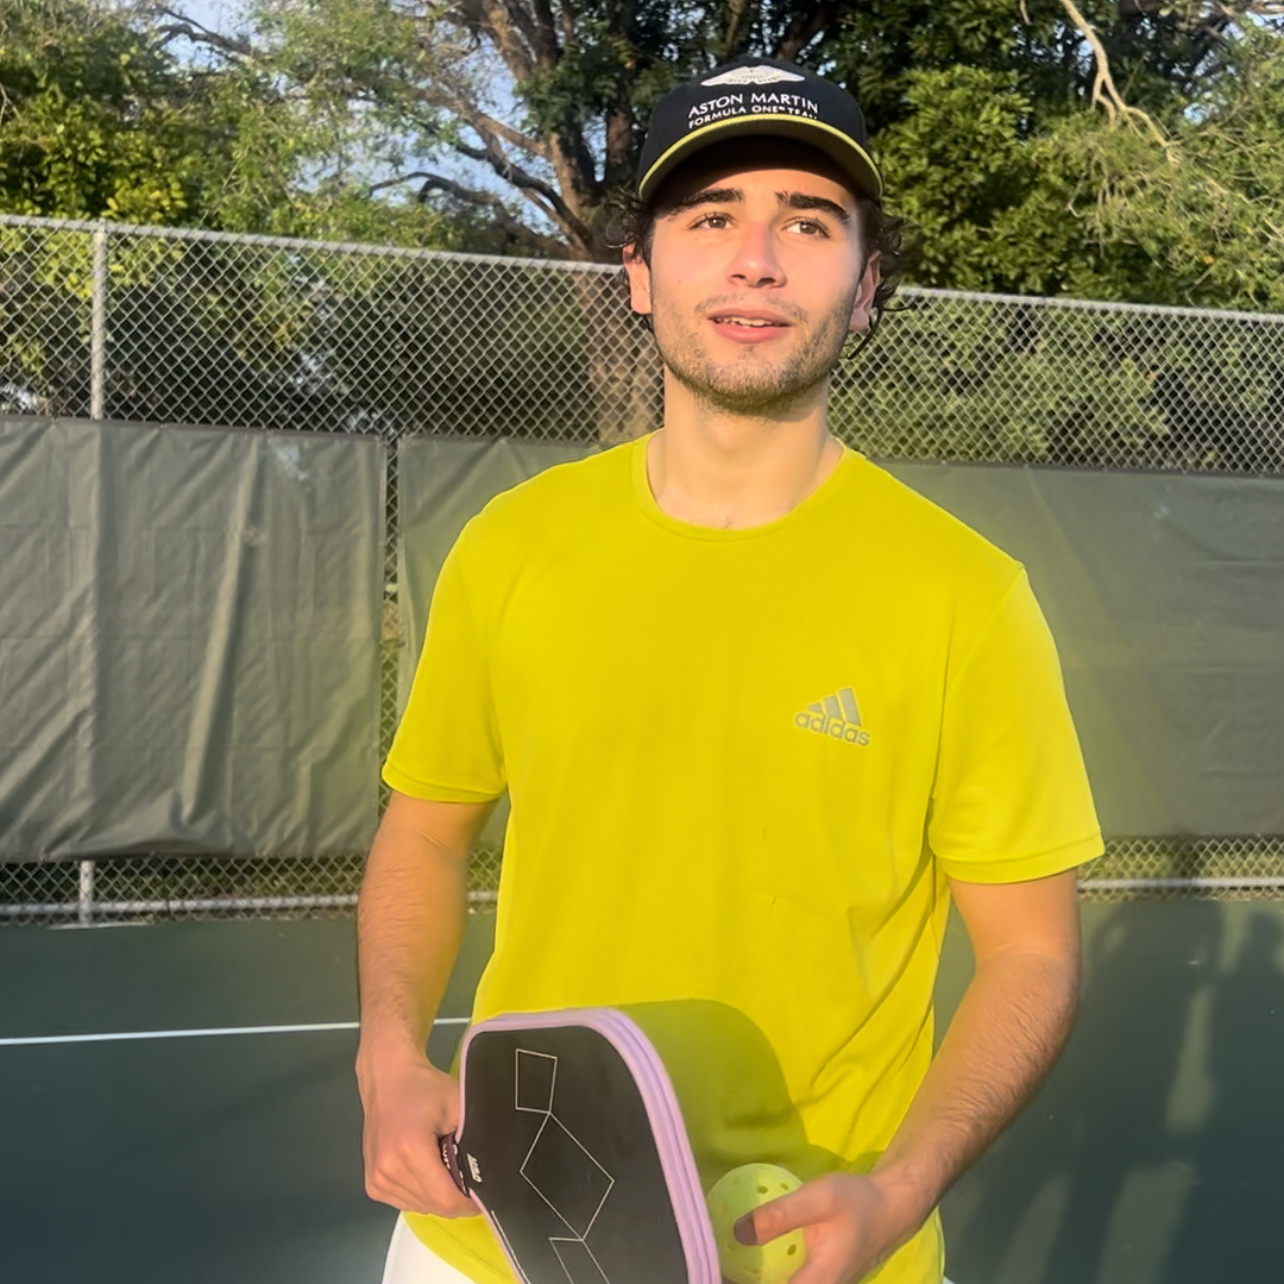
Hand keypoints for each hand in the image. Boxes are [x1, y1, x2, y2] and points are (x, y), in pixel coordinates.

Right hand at [357, 1044, 477, 1217]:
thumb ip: (475, 1138)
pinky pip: (406, 1202)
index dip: (469, 1202)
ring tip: (446, 1168)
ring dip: (438, 1197)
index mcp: (410, 1150)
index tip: (485, 1192)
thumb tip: (491, 1171)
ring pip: (420, 1207)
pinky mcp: (372, 1185)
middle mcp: (388, 1170)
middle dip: (456, 1199)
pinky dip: (421, 1194)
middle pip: (433, 1206)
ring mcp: (376, 1180)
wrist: (387, 1078)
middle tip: (469, 1178)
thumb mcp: (458, 1104)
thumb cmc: (425, 1088)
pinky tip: (427, 1171)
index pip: (446, 1198)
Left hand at [734, 1172, 924, 1283]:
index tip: (716, 1271)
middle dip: (742, 1279)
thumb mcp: (816, 1200)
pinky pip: (791, 1283)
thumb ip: (778, 1216)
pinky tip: (750, 1260)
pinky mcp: (821, 1281)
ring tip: (726, 1263)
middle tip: (716, 1265)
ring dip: (754, 1278)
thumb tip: (737, 1233)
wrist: (892, 1208)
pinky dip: (768, 1275)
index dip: (738, 1283)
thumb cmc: (857, 1203)